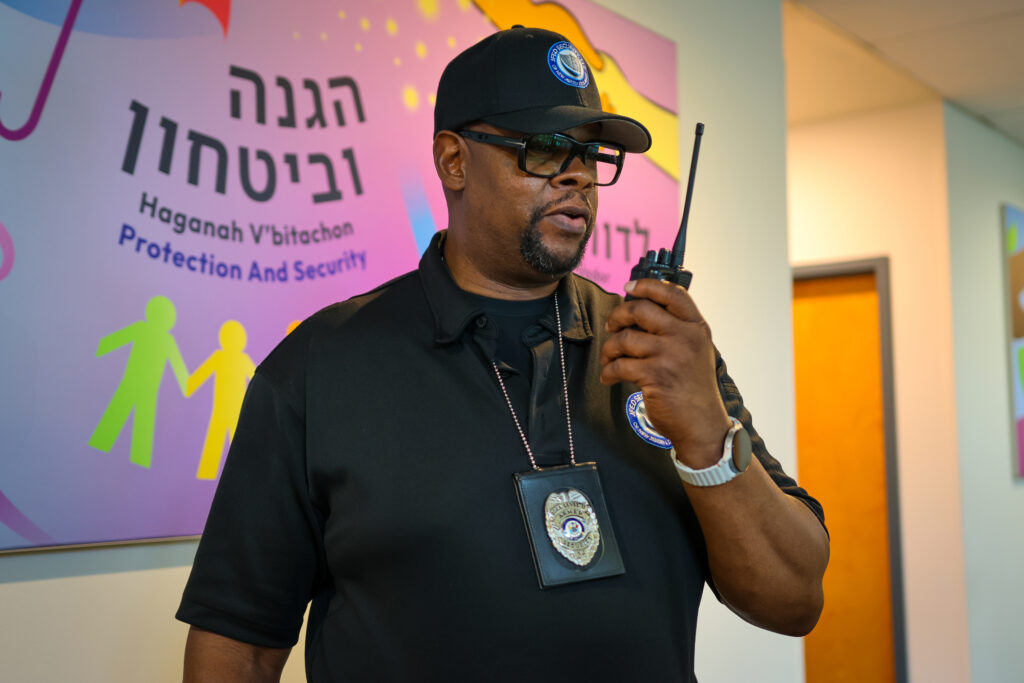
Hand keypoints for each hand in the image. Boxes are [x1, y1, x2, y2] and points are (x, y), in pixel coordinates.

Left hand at [600, 278, 730, 466]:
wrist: (703, 424)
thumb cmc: (694, 388)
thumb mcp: (695, 350)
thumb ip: (676, 329)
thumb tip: (639, 309)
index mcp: (696, 327)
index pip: (672, 293)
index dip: (646, 286)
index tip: (628, 288)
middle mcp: (685, 337)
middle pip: (641, 310)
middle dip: (617, 316)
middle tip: (611, 327)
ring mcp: (671, 355)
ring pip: (625, 338)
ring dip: (609, 348)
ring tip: (608, 358)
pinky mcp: (655, 376)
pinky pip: (620, 365)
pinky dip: (609, 371)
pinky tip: (609, 377)